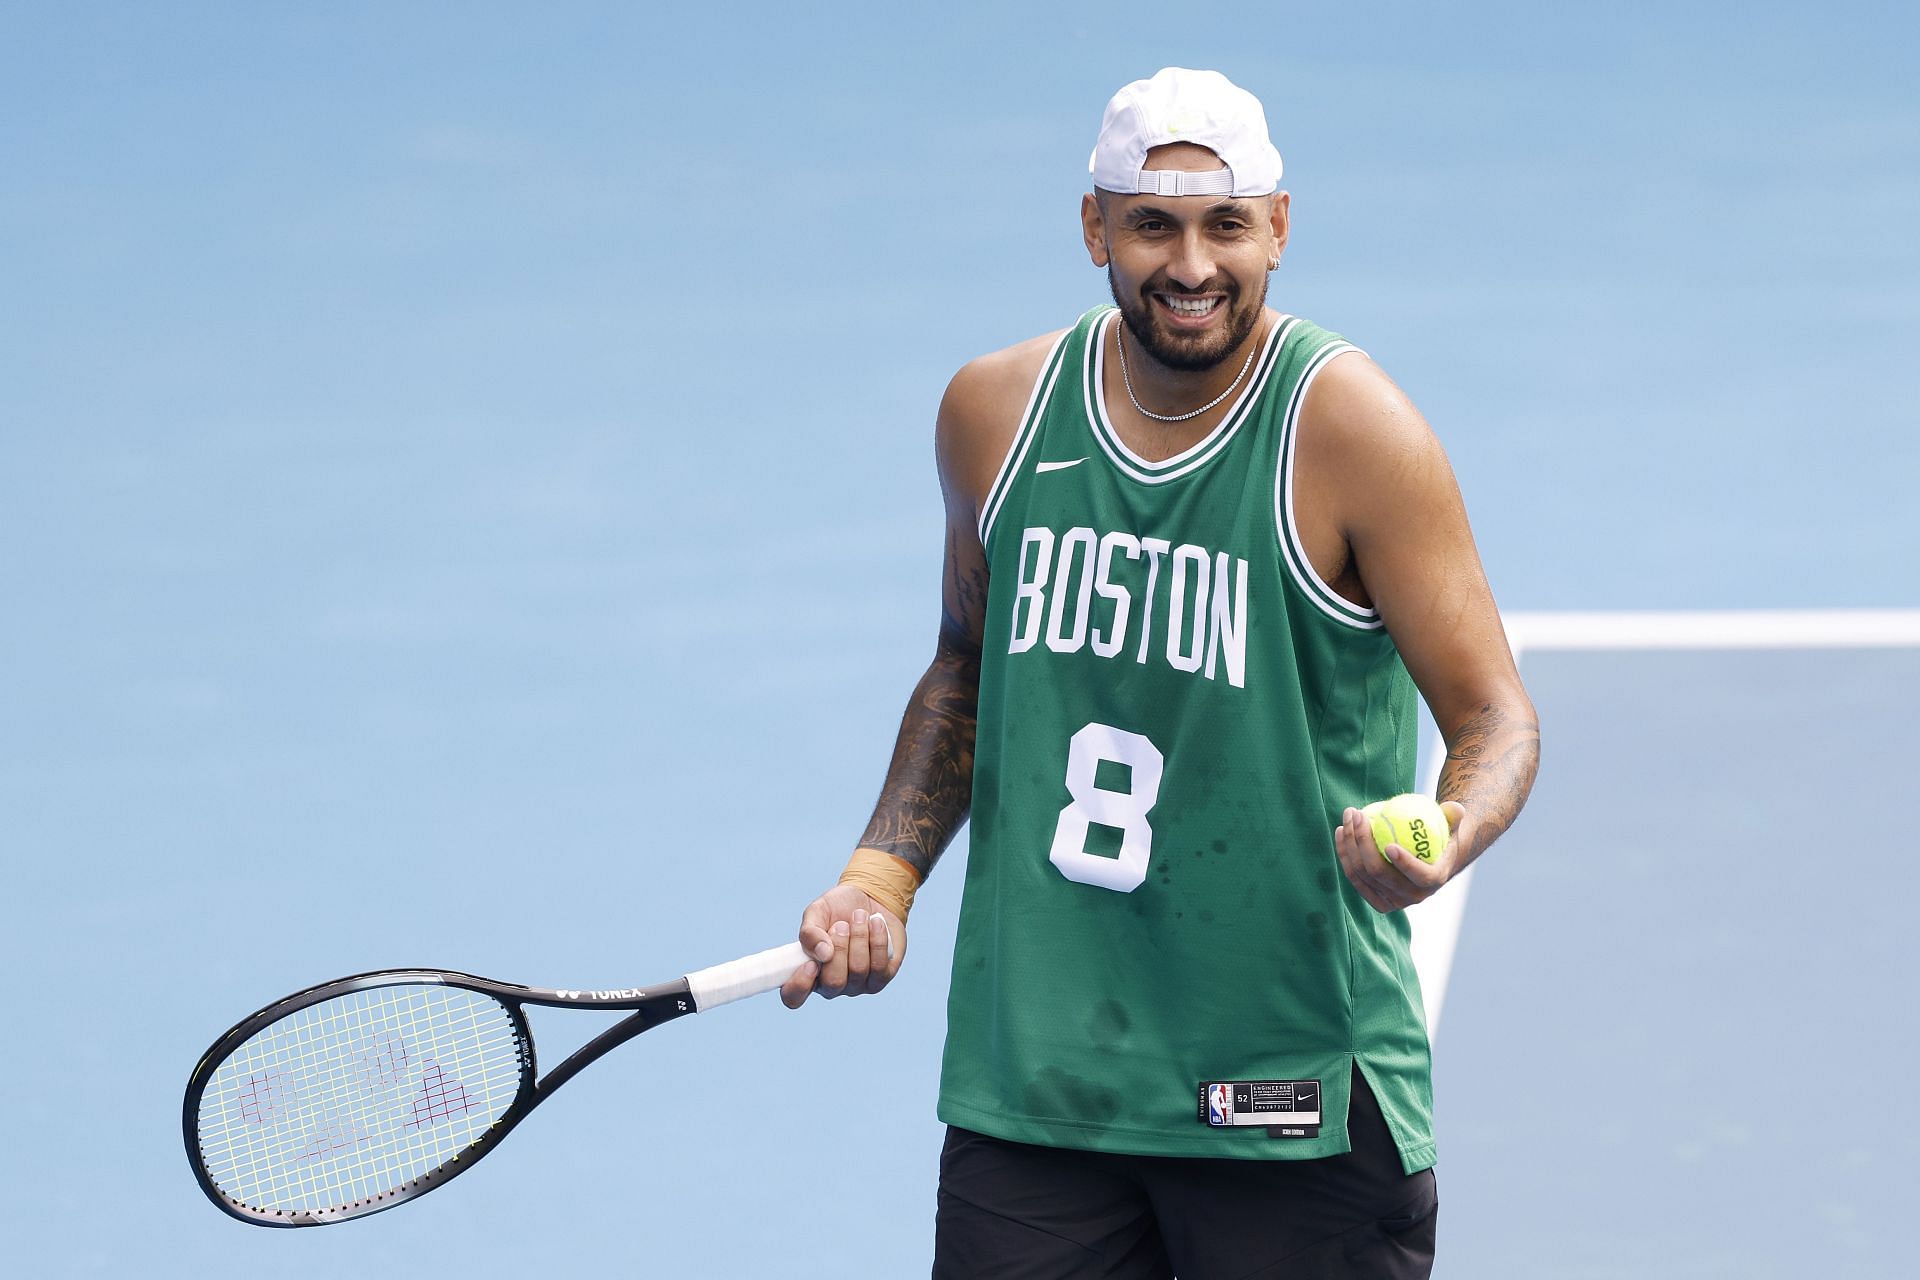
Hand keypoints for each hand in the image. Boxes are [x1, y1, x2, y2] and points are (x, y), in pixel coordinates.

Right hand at [779, 884, 905, 1007]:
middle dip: (839, 947)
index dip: (800, 985)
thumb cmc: (837, 909)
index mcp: (807, 972)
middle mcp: (831, 985)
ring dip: (859, 937)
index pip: (795, 997)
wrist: (870, 900)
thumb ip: (810, 932)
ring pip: (858, 970)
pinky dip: (877, 939)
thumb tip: (822, 953)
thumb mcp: (817, 912)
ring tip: (859, 916)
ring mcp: (857, 985)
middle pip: (834, 982)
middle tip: (841, 924)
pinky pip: (880, 965)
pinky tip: (876, 922)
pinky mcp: (881, 978)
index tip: (810, 963)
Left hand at [1332, 801, 1466, 912]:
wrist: (1428, 860)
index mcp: (1433, 881)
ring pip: (1361, 873)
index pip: (1420, 876)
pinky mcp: (1373, 897)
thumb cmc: (1441, 836)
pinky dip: (1345, 853)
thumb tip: (1455, 808)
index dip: (1405, 864)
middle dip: (1363, 842)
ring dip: (1349, 843)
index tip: (1389, 844)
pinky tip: (1341, 830)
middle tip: (1359, 814)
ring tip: (1348, 818)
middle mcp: (1411, 896)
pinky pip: (1354, 875)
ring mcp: (1390, 900)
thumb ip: (1454, 816)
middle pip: (1379, 873)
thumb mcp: (1452, 825)